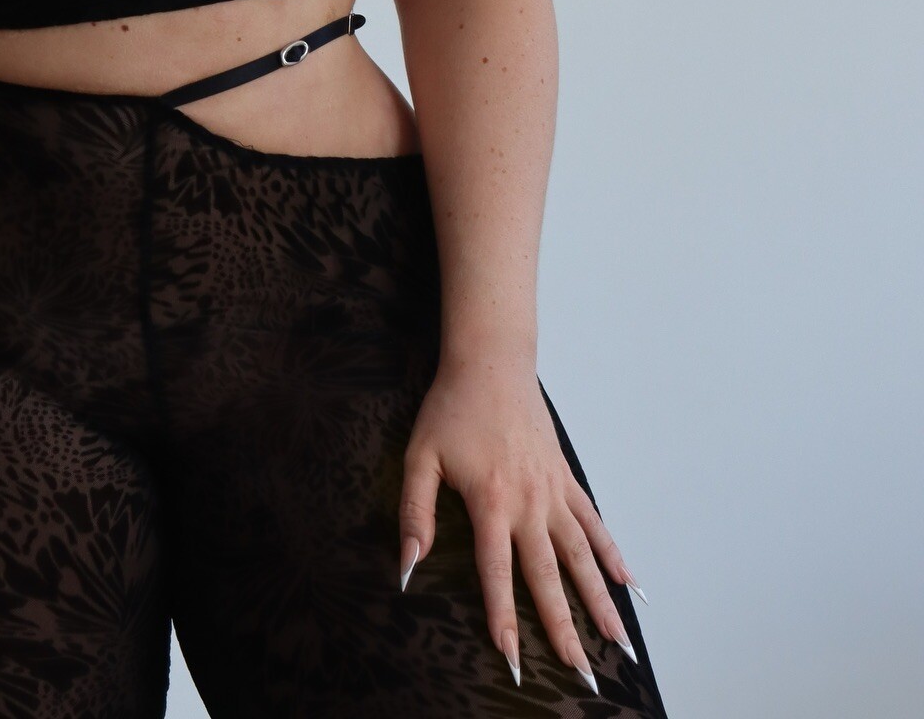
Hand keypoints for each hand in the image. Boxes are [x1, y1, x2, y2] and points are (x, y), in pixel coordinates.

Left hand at [397, 354, 638, 690]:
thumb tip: (407, 566)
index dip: (504, 619)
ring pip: (581, 556)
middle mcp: (528, 503)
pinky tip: (629, 584)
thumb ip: (414, 514)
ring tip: (620, 643)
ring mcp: (552, 491)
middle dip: (565, 628)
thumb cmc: (451, 408)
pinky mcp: (565, 478)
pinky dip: (612, 554)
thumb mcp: (419, 457)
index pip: (497, 574)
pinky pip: (594, 523)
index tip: (515, 660)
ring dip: (600, 601)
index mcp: (490, 502)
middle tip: (582, 672)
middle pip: (549, 576)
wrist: (490, 363)